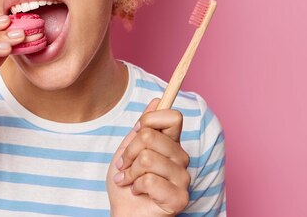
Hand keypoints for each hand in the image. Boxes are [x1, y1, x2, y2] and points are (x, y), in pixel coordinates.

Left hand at [107, 98, 190, 215]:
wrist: (123, 212)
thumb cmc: (125, 182)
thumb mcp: (128, 149)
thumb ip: (143, 127)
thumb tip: (157, 100)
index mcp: (171, 143)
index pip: (173, 116)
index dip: (150, 119)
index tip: (137, 132)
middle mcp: (181, 158)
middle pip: (151, 136)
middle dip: (129, 152)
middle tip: (125, 165)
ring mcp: (183, 179)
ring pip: (147, 158)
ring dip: (130, 172)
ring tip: (129, 180)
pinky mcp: (180, 198)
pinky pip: (149, 180)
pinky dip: (135, 187)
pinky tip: (138, 192)